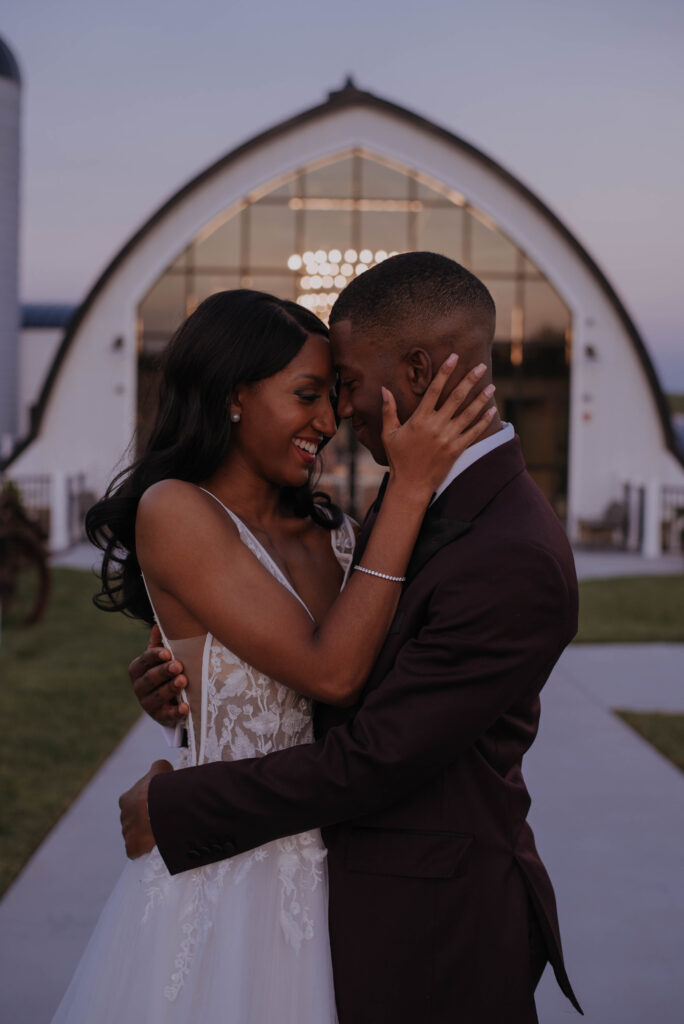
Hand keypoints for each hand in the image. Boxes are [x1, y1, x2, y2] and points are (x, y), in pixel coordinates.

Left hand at [119, 759, 172, 857]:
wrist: (160, 806)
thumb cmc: (159, 787)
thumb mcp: (160, 769)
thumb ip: (158, 767)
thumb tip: (162, 768)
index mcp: (126, 799)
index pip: (134, 803)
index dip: (146, 805)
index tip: (157, 806)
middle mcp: (123, 816)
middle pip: (135, 821)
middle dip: (145, 822)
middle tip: (161, 821)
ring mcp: (126, 833)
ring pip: (136, 836)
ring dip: (146, 836)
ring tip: (162, 833)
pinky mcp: (131, 847)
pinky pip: (136, 851)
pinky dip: (144, 850)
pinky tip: (156, 846)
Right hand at [128, 625, 188, 726]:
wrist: (167, 700)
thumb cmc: (165, 672)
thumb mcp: (162, 658)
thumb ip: (159, 644)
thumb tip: (157, 625)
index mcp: (138, 669)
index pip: (145, 660)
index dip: (155, 656)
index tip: (168, 652)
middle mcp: (139, 686)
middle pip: (150, 678)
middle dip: (164, 671)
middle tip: (178, 666)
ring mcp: (147, 703)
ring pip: (158, 696)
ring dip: (170, 688)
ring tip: (183, 681)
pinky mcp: (159, 716)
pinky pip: (167, 715)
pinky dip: (176, 712)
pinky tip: (185, 708)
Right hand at [382, 355, 495, 495]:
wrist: (411, 484)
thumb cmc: (398, 458)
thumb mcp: (389, 434)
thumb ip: (388, 410)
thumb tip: (383, 389)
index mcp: (419, 419)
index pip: (434, 390)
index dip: (445, 372)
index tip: (454, 357)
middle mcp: (436, 426)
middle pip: (456, 398)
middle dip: (469, 380)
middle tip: (481, 366)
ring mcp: (448, 438)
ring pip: (468, 414)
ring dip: (481, 399)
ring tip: (491, 386)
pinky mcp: (457, 450)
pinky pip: (473, 432)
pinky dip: (483, 421)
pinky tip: (492, 410)